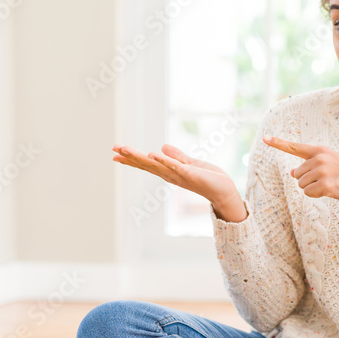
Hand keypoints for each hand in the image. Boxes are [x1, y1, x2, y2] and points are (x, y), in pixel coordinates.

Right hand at [111, 143, 240, 206]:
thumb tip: (161, 147)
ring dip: (141, 157)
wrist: (224, 190)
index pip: (147, 164)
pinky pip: (176, 166)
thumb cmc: (209, 179)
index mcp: (169, 171)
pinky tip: (153, 154)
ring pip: (156, 165)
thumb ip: (176, 156)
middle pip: (147, 165)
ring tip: (126, 149)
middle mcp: (171, 175)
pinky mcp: (191, 174)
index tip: (115, 153)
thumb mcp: (190, 163)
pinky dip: (165, 160)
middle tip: (114, 150)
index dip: (132, 159)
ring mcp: (179, 175)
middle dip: (130, 157)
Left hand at [263, 136, 338, 207]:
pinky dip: (316, 195)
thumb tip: (292, 173)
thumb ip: (310, 165)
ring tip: (330, 185)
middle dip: (308, 180)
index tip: (265, 138)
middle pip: (298, 174)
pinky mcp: (325, 185)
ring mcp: (322, 171)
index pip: (295, 147)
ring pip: (301, 184)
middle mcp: (319, 159)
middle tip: (327, 179)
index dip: (278, 143)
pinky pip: (308, 193)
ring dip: (312, 188)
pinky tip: (331, 191)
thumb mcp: (330, 164)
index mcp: (320, 150)